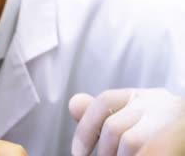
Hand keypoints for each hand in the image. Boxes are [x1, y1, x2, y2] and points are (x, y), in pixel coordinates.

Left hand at [69, 88, 183, 155]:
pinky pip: (147, 151)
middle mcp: (157, 103)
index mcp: (144, 97)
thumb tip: (73, 104)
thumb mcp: (135, 123)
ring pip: (128, 141)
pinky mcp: (176, 138)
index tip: (78, 153)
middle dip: (105, 152)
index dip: (85, 128)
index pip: (104, 101)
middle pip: (113, 125)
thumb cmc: (165, 139)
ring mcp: (169, 120)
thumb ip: (105, 116)